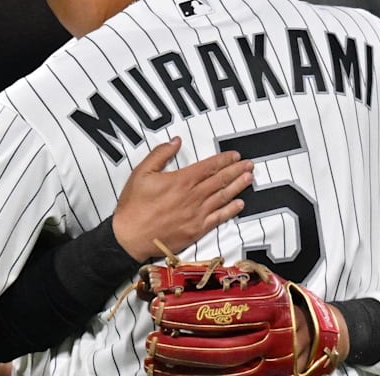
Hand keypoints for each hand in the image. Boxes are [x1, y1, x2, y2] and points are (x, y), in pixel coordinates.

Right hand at [112, 137, 252, 261]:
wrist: (130, 237)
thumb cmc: (133, 207)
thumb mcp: (141, 172)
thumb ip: (160, 154)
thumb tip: (175, 141)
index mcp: (181, 181)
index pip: (209, 166)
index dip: (224, 160)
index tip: (235, 155)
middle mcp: (193, 197)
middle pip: (220, 180)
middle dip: (237, 170)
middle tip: (249, 164)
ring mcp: (196, 214)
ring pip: (223, 197)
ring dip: (238, 186)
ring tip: (249, 178)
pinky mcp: (196, 230)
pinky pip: (219, 218)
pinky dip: (231, 210)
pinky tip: (239, 204)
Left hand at [137, 259, 341, 375]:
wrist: (322, 336)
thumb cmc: (284, 303)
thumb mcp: (264, 283)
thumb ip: (231, 280)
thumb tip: (185, 275)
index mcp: (272, 307)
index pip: (224, 310)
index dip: (189, 311)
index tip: (161, 307)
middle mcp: (275, 338)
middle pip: (222, 345)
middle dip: (182, 343)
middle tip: (152, 337)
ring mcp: (273, 364)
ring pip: (223, 370)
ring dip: (185, 366)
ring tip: (155, 359)